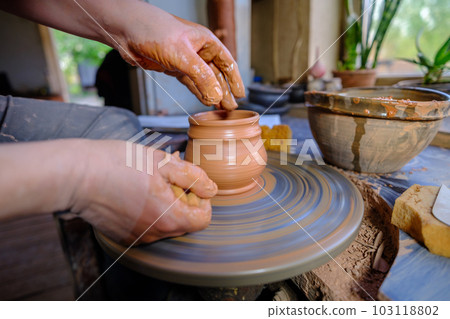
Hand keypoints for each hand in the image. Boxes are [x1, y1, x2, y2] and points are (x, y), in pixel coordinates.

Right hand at [73, 140, 217, 244]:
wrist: (76, 175)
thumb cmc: (119, 164)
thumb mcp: (164, 163)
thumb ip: (193, 177)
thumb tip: (211, 189)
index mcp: (170, 218)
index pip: (203, 219)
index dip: (202, 199)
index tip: (190, 184)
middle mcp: (155, 235)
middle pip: (184, 222)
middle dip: (183, 199)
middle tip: (168, 176)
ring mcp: (137, 237)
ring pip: (165, 224)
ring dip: (166, 204)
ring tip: (150, 180)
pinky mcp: (123, 235)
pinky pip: (147, 226)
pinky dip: (148, 211)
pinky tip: (135, 191)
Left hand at [114, 2, 244, 109]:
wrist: (127, 30)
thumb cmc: (154, 31)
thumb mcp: (182, 56)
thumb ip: (201, 77)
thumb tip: (216, 96)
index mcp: (206, 42)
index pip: (227, 63)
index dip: (235, 80)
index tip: (241, 95)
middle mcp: (198, 51)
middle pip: (217, 74)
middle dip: (225, 91)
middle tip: (231, 108)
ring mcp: (186, 60)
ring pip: (204, 81)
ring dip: (212, 94)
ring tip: (221, 109)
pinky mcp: (173, 68)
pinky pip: (190, 83)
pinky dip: (198, 93)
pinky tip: (205, 101)